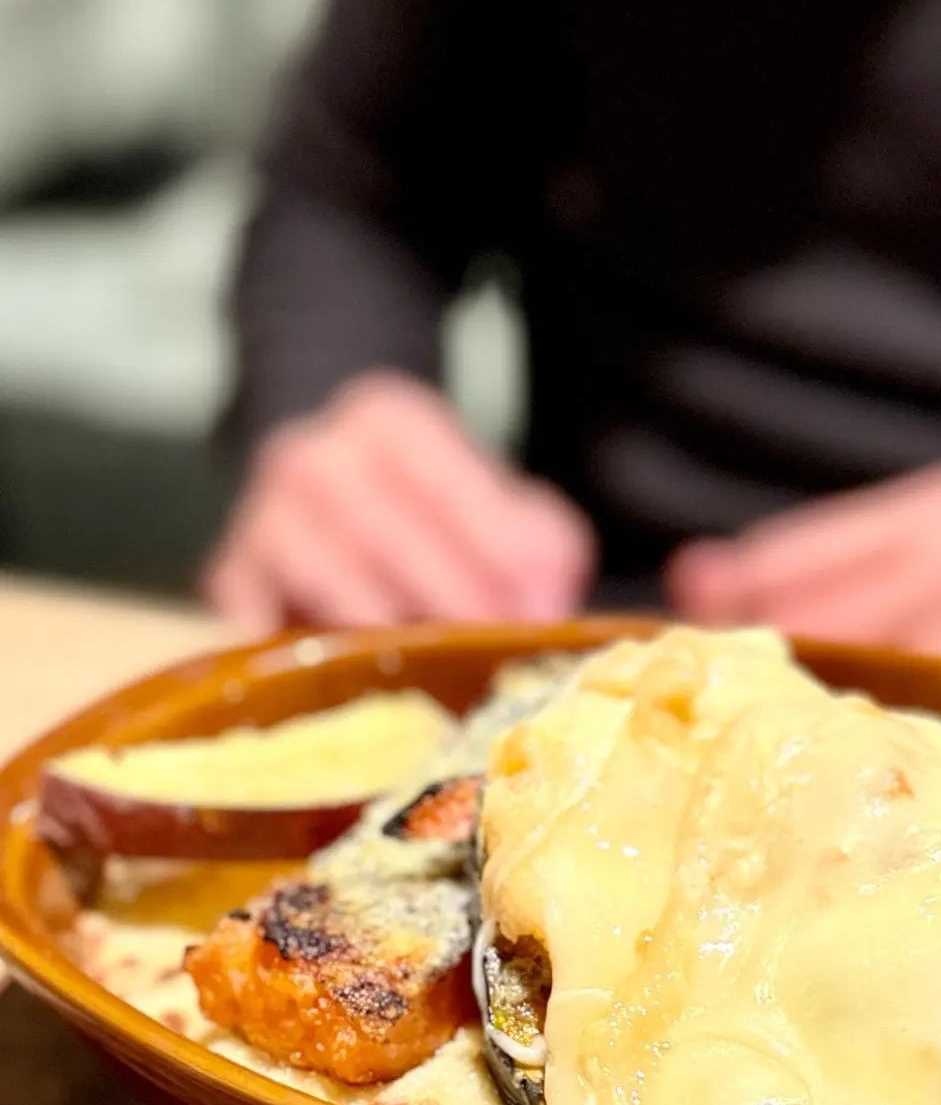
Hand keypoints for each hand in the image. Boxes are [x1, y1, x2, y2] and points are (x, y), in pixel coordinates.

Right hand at [204, 370, 595, 630]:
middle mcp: (313, 452)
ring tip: (428, 665)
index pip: (440, 476)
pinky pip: (255, 614)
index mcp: (387, 420)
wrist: (337, 505)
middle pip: (375, 519)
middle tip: (489, 644)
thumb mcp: (503, 511)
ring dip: (374, 616)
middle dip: (441, 588)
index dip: (489, 545)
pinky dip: (299, 650)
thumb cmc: (434, 515)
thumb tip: (545, 604)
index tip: (531, 603)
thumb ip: (539, 546)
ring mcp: (262, 513)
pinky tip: (348, 683)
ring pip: (311, 559)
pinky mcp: (231, 578)